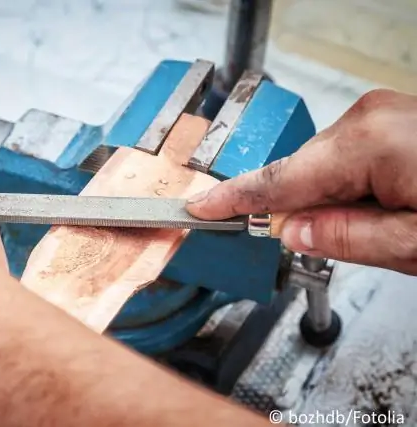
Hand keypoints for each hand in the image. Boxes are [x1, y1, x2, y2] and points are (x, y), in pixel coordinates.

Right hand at [187, 89, 416, 274]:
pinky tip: (385, 203)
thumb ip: (348, 238)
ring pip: (323, 168)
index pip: (276, 181)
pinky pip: (346, 158)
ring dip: (333, 201)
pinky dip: (349, 185)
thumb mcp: (415, 242)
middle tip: (329, 243)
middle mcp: (367, 119)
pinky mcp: (389, 120)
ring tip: (383, 223)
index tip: (200, 208)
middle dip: (302, 211)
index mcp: (368, 144)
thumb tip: (293, 232)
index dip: (233, 200)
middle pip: (299, 174)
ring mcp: (379, 114)